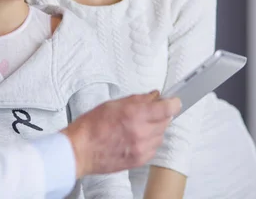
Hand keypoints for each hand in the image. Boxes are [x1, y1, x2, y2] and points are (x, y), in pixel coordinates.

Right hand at [61, 91, 180, 177]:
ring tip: (140, 125)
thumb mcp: (112, 104)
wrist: (80, 150)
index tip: (174, 101)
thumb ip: (137, 100)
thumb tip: (153, 96)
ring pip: (161, 135)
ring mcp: (141, 148)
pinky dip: (150, 141)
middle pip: (166, 121)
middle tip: (150, 111)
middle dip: (161, 114)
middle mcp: (140, 132)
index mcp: (134, 115)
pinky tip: (137, 137)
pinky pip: (154, 148)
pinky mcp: (139, 160)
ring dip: (156, 128)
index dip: (173, 103)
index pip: (167, 109)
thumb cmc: (91, 127)